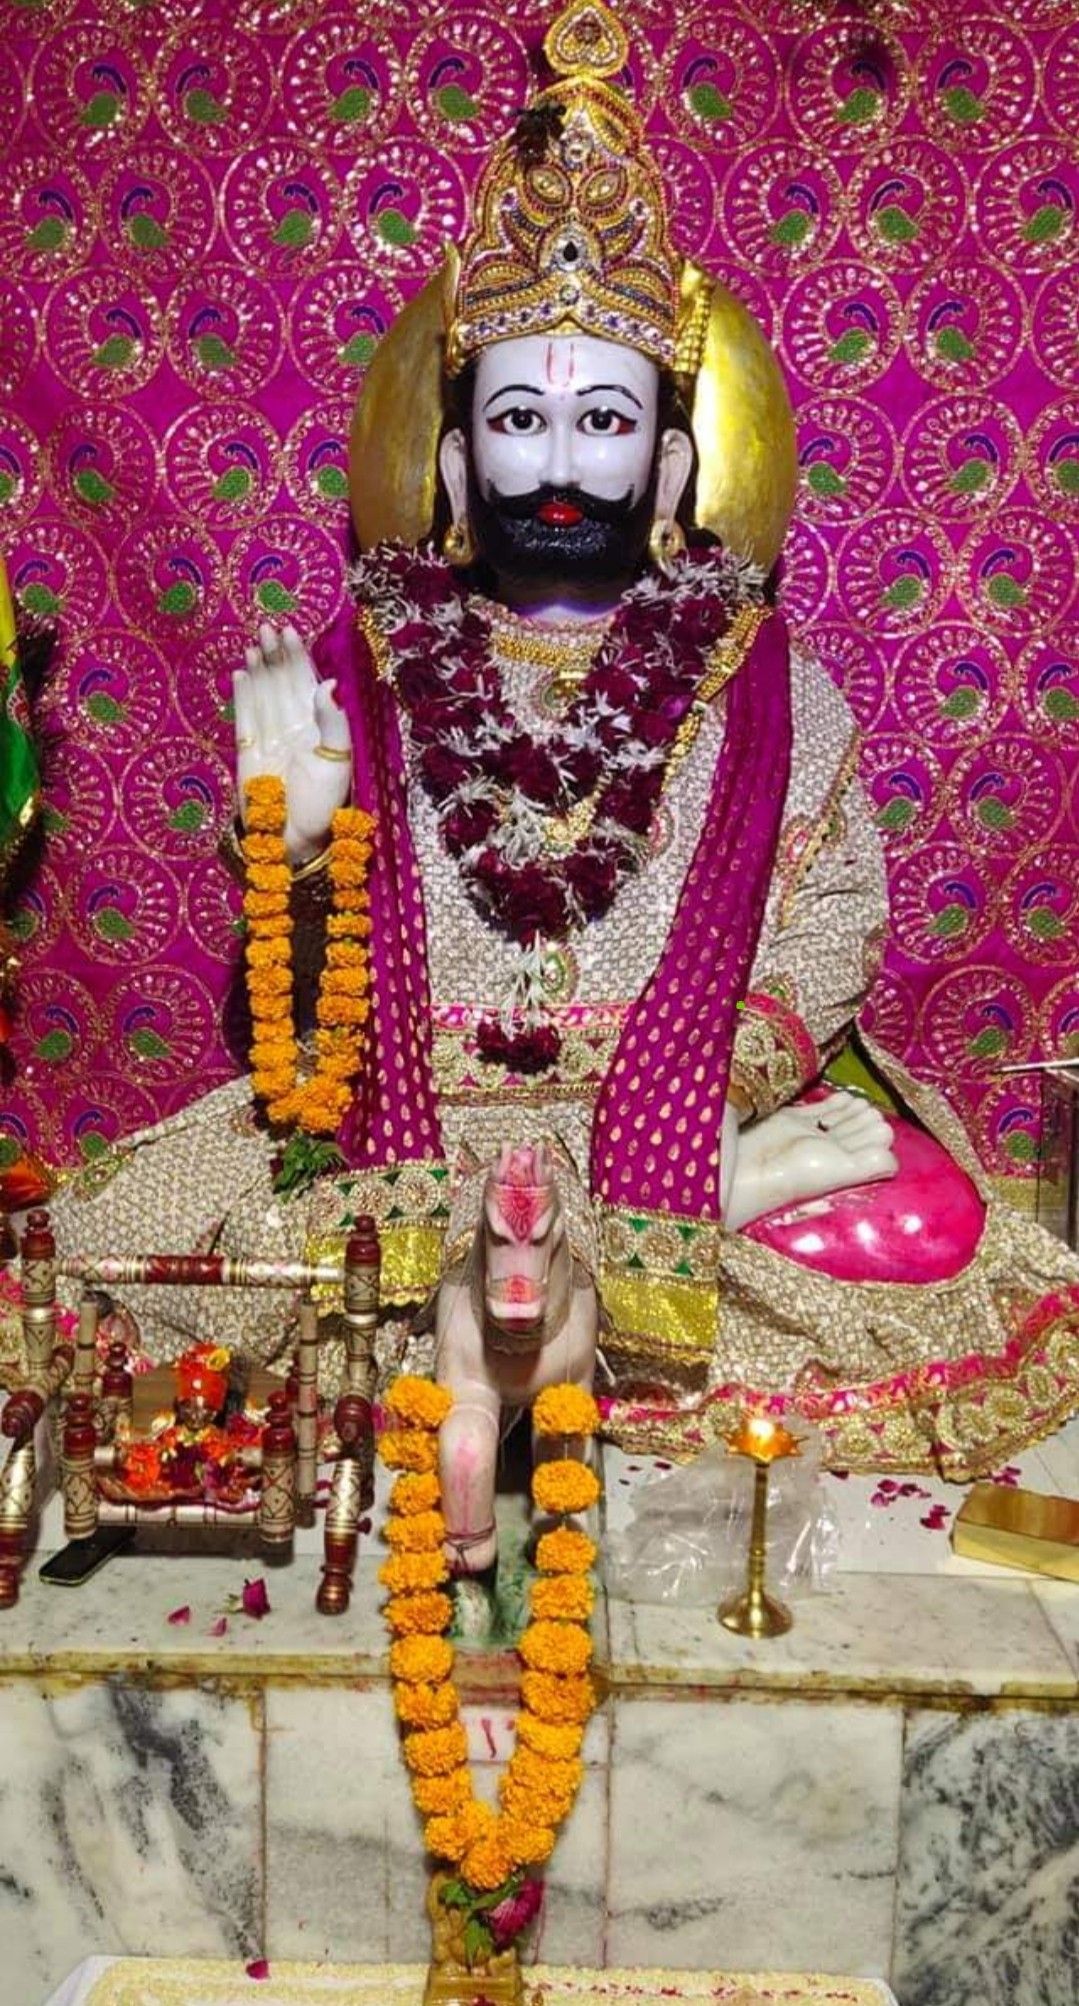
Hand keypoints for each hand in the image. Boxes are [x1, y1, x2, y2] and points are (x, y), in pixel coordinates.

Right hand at [232, 623, 352, 865]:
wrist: (295, 838)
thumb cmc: (324, 804)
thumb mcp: (338, 759)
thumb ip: (333, 720)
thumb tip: (328, 682)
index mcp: (318, 726)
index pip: (306, 683)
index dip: (298, 657)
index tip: (291, 631)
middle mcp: (294, 727)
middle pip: (282, 682)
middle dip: (275, 655)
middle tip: (267, 626)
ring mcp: (270, 737)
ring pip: (262, 694)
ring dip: (258, 669)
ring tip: (254, 643)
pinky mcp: (248, 751)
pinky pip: (244, 716)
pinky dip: (242, 695)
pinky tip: (241, 673)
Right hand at [725, 1091, 897, 1230]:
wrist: (752, 1163)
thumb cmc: (797, 1173)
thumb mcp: (841, 1172)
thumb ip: (871, 1165)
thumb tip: (894, 1160)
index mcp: (845, 1166)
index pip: (873, 1146)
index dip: (878, 1132)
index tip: (876, 1124)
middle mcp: (832, 1151)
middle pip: (860, 1130)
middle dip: (867, 1120)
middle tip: (867, 1113)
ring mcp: (814, 1135)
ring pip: (843, 1118)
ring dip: (854, 1109)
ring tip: (857, 1105)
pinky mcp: (795, 1121)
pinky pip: (822, 1108)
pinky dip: (835, 1102)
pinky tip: (844, 1098)